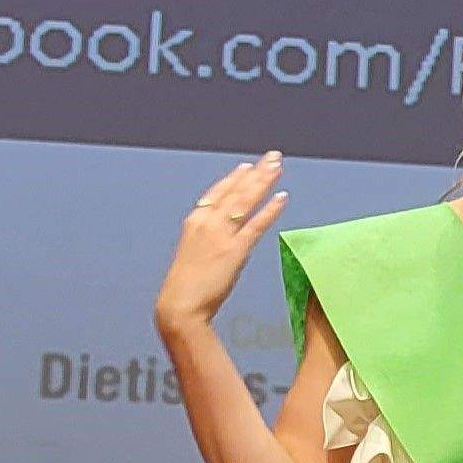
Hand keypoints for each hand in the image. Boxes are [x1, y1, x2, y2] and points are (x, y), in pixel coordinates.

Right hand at [154, 152, 289, 334]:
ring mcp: (221, 235)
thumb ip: (209, 239)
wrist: (180, 305)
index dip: (234, 179)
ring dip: (264, 181)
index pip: (217, 193)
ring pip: (245, 201)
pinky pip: (256, 225)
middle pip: (235, 191)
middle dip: (255, 172)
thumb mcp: (193, 253)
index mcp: (194, 222)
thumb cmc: (186, 286)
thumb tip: (226, 234)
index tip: (247, 167)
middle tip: (272, 157)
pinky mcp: (235, 250)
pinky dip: (270, 209)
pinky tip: (282, 198)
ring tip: (278, 167)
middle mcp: (207, 223)